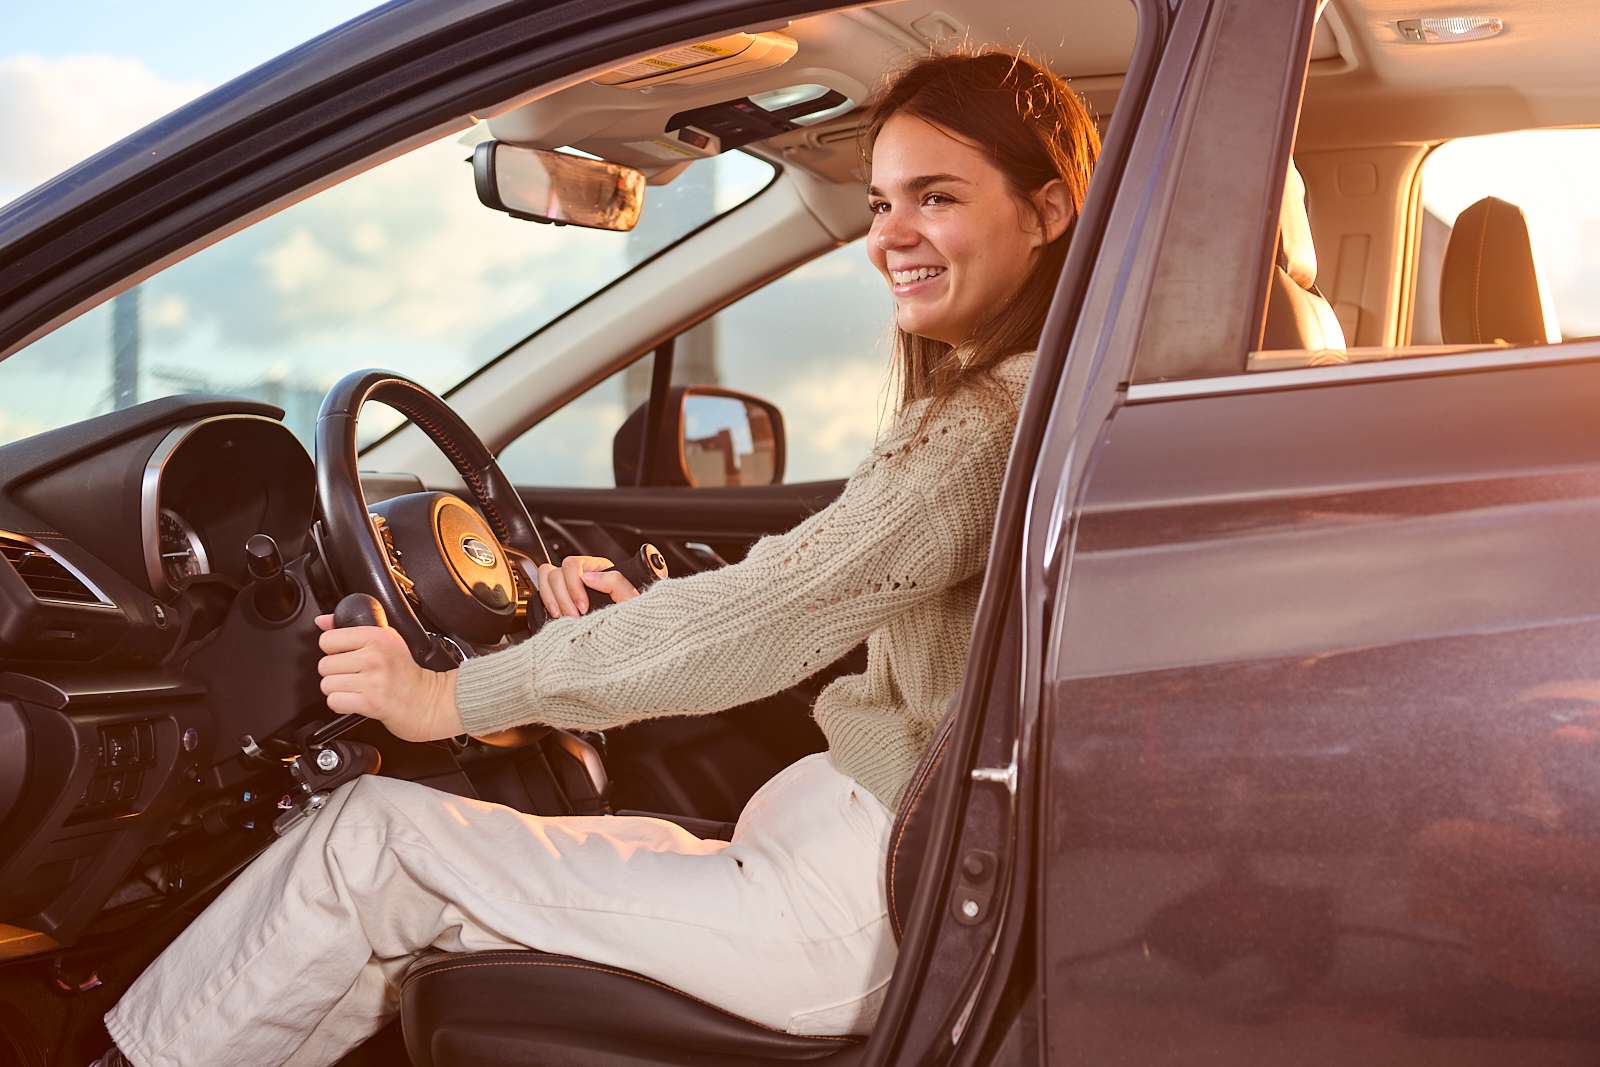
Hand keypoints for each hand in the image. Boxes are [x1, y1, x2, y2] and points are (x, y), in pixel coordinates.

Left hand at [315, 615, 463, 740]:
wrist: (425, 699)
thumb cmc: (405, 670)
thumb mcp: (386, 639)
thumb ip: (351, 628)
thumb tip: (322, 621)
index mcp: (376, 637)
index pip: (327, 640)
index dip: (333, 649)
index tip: (346, 654)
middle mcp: (374, 657)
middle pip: (324, 665)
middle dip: (335, 672)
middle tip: (353, 674)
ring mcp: (372, 681)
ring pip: (327, 685)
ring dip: (338, 689)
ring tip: (355, 687)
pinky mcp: (369, 703)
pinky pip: (334, 702)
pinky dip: (341, 703)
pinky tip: (356, 699)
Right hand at [537, 555, 638, 616]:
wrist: (626, 639)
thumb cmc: (631, 619)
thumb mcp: (630, 598)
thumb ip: (615, 581)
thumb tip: (587, 576)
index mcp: (598, 569)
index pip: (572, 564)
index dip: (574, 586)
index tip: (583, 607)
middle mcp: (581, 575)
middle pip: (556, 573)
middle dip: (563, 598)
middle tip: (574, 616)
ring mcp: (567, 588)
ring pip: (546, 579)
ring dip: (552, 600)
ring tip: (563, 617)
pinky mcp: (559, 602)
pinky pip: (541, 594)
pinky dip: (545, 604)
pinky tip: (556, 617)